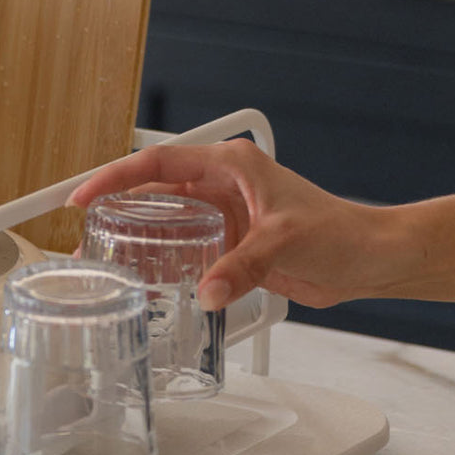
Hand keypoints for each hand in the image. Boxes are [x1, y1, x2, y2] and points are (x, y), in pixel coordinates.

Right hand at [66, 139, 388, 310]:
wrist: (372, 259)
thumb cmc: (341, 231)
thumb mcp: (283, 242)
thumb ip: (241, 268)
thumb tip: (205, 292)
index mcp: (229, 166)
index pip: (157, 162)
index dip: (114, 177)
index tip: (82, 195)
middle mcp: (221, 186)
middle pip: (153, 193)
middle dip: (116, 212)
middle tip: (84, 236)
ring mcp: (224, 216)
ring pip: (165, 224)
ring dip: (137, 240)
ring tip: (106, 262)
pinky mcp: (232, 245)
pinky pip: (185, 250)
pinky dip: (164, 263)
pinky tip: (147, 279)